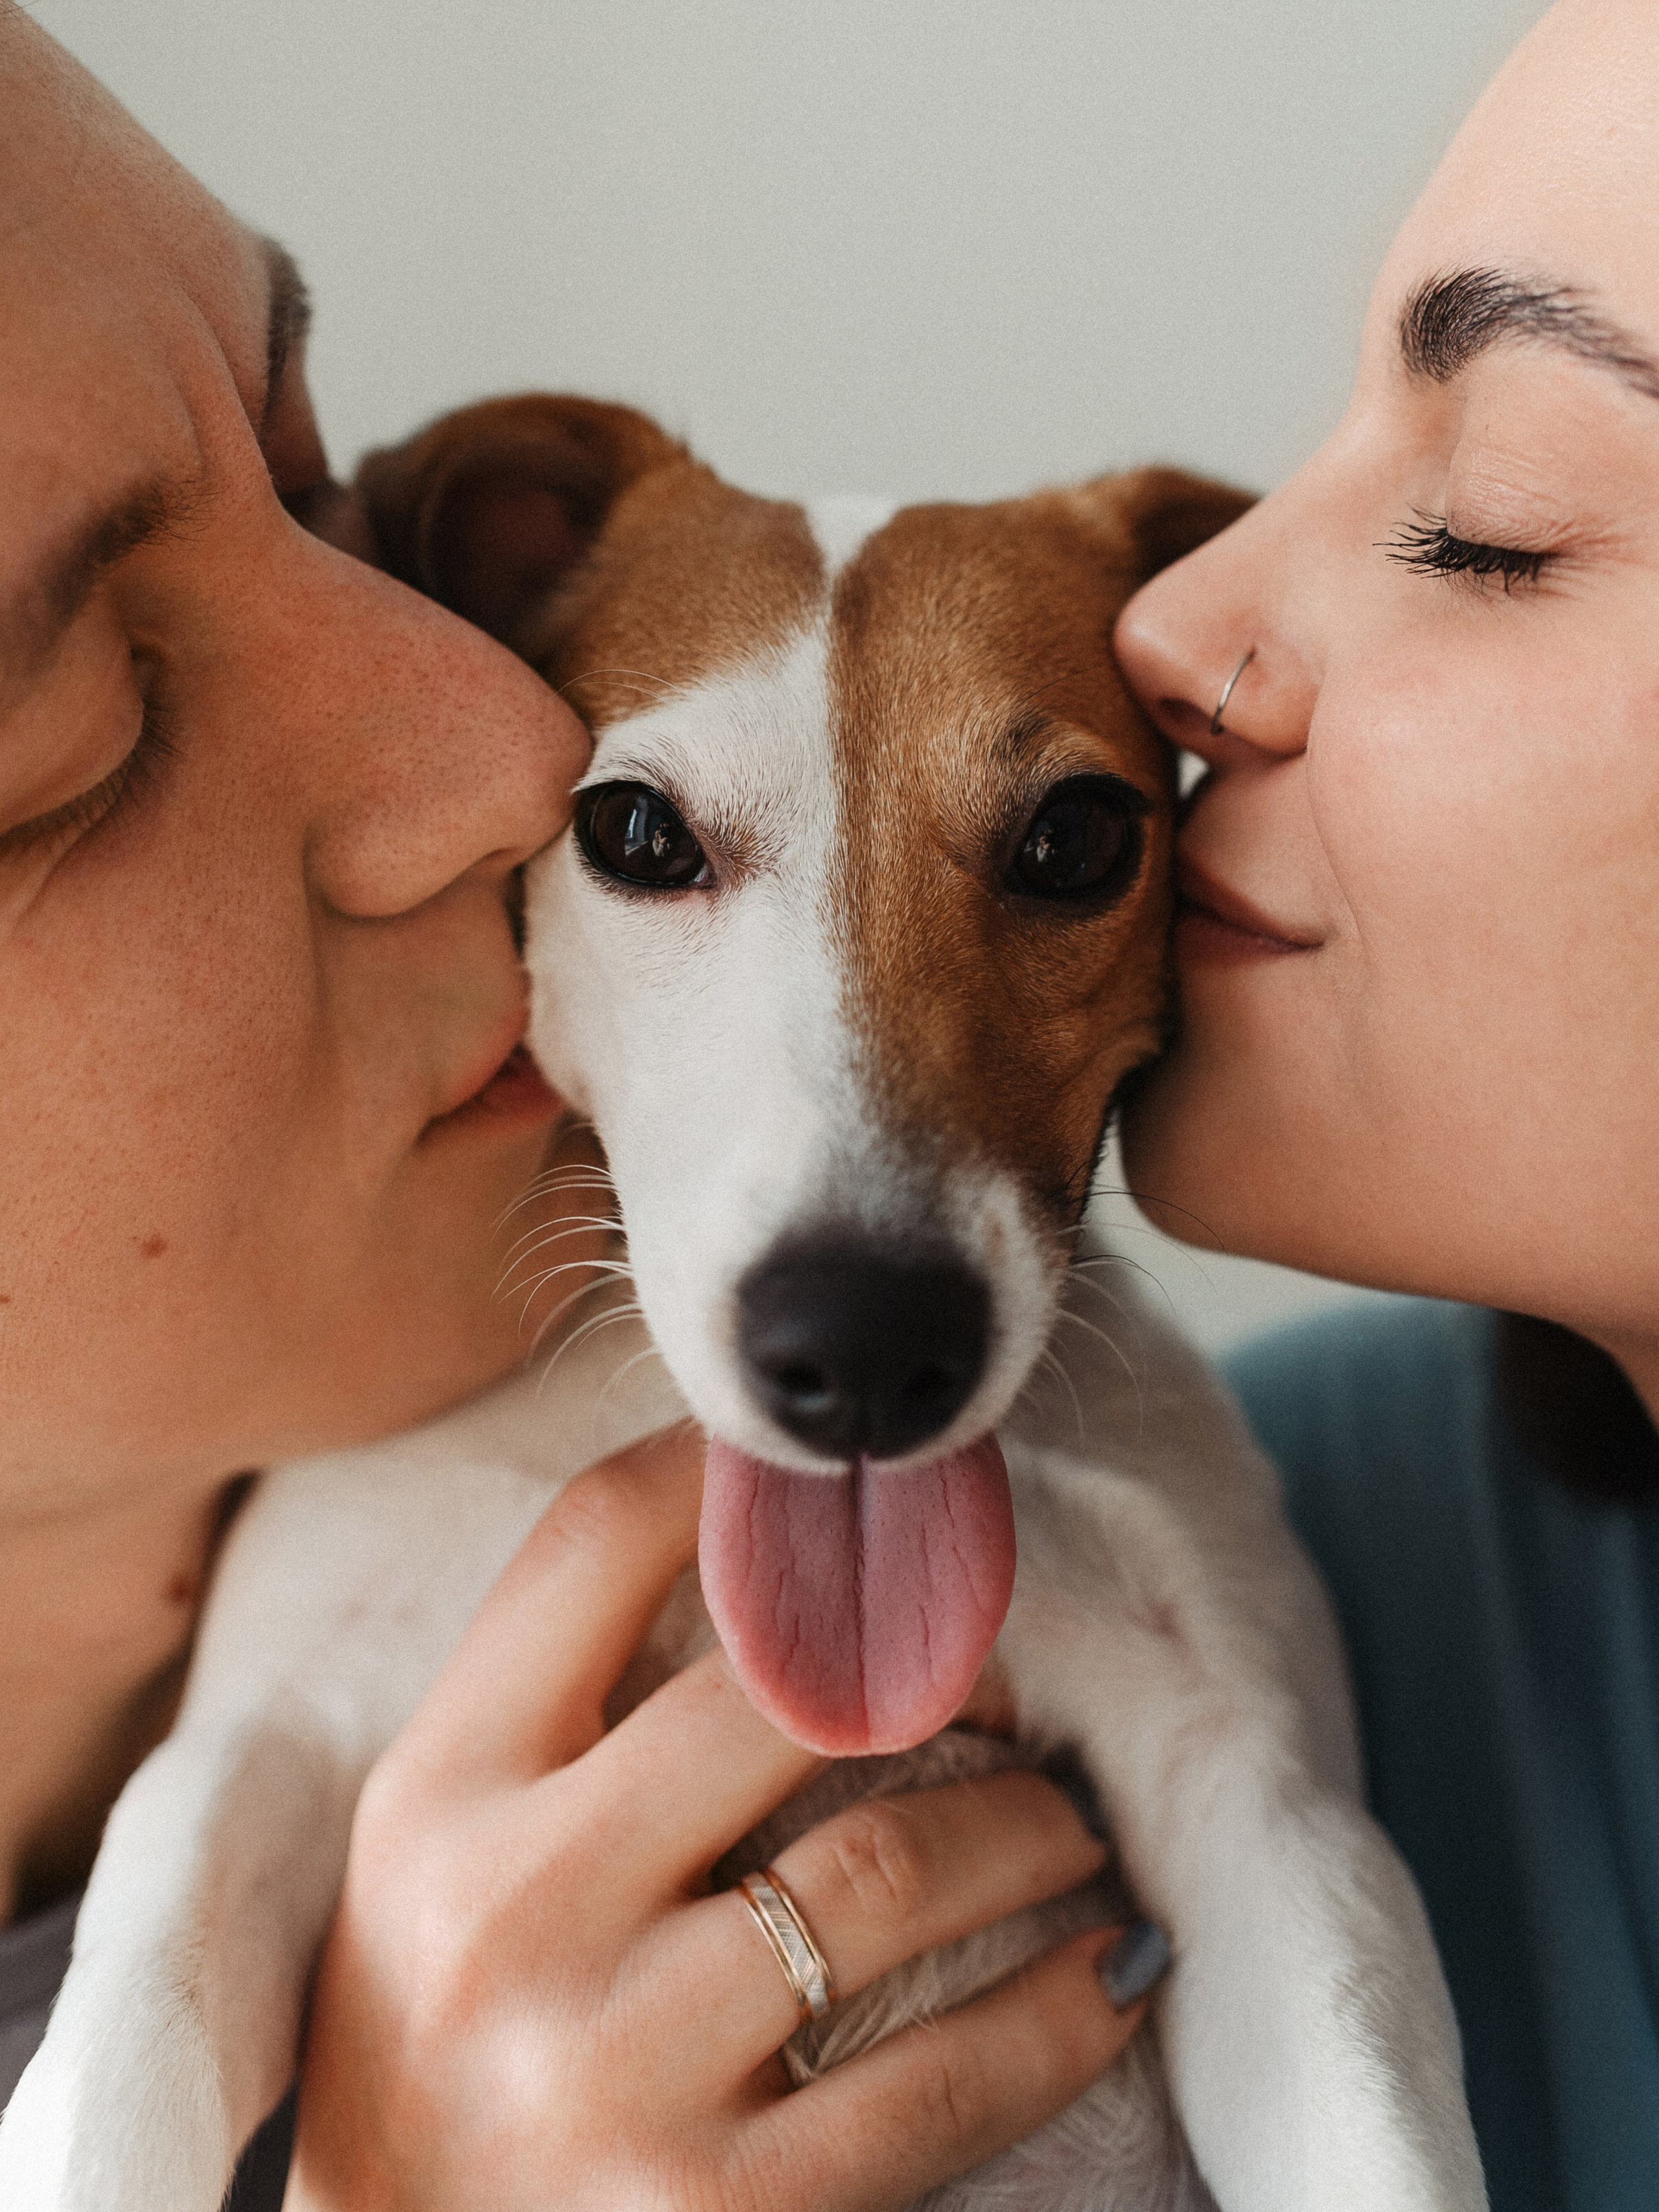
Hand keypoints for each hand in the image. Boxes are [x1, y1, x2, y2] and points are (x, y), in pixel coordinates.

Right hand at [284, 1426, 1146, 2210]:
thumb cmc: (431, 2029)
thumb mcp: (438, 1843)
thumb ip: (565, 1700)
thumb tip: (773, 1545)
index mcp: (437, 1792)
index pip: (596, 1544)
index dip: (739, 1470)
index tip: (843, 1477)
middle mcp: (514, 1915)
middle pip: (781, 1690)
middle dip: (935, 1663)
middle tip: (1011, 1679)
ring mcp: (615, 2073)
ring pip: (890, 1875)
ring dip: (1026, 1825)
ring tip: (1068, 1821)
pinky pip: (943, 2084)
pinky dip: (1061, 2012)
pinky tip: (1112, 1971)